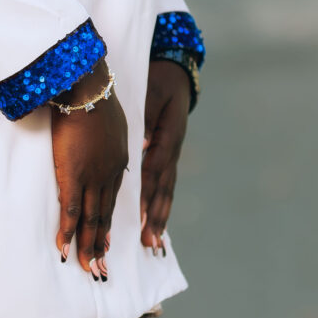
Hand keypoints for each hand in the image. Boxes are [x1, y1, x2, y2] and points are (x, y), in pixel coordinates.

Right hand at [51, 61, 128, 277]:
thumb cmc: (92, 93)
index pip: (112, 198)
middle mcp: (109, 174)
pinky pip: (71, 210)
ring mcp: (92, 176)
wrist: (86, 86)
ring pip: (90, 219)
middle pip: (104, 215)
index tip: (107, 240)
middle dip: (101, 244)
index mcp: (117, 160)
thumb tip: (99, 135)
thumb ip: (106, 132)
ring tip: (88, 267)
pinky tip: (64, 248)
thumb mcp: (109, 116)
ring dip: (88, 246)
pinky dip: (67, 231)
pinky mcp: (74, 175)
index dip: (108, 221)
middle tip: (102, 268)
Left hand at [140, 60, 190, 252]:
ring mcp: (171, 155)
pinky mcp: (167, 156)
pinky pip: (163, 185)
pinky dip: (159, 205)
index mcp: (169, 137)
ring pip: (165, 191)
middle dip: (156, 216)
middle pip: (163, 188)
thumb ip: (147, 116)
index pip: (155, 170)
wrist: (174, 74)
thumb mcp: (154, 92)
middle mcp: (172, 150)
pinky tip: (155, 224)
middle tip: (149, 241)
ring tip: (154, 242)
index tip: (142, 215)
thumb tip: (143, 144)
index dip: (148, 194)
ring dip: (159, 217)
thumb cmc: (160, 82)